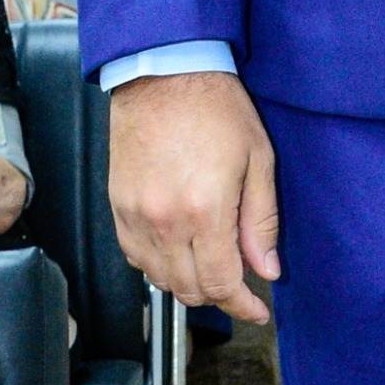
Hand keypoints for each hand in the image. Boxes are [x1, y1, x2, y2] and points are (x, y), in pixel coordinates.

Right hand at [108, 71, 280, 326]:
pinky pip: (134, 256)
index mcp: (204, 212)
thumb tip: (268, 269)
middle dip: (218, 296)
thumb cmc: (216, 108)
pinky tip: (176, 250)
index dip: (242, 306)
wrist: (163, 73)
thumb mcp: (258, 160)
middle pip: (188, 289)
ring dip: (187, 283)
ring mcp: (135, 215)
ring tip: (210, 266)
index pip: (221, 284)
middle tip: (239, 285)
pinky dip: (157, 265)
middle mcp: (164, 221)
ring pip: (159, 278)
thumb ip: (261, 222)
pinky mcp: (116, 205)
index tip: (257, 311)